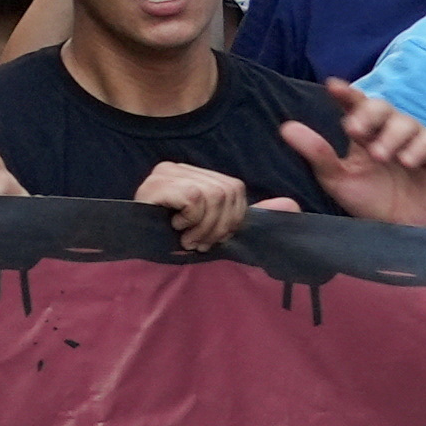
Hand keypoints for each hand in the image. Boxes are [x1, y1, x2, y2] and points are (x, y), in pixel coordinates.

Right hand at [130, 160, 253, 249]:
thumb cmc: (171, 244)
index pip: (234, 188)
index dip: (232, 218)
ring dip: (203, 227)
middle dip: (218, 226)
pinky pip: (194, 198)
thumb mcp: (213, 230)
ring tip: (187, 239)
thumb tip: (291, 204)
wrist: (134, 257)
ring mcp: (166, 173)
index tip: (214, 238)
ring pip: (213, 195)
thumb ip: (246, 216)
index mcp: (194, 175)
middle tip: (199, 242)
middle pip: (226, 192)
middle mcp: (178, 167)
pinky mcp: (156, 184)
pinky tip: (175, 229)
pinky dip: (190, 220)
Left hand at [271, 80, 425, 226]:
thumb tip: (286, 127)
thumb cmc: (368, 204)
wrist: (400, 234)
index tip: (333, 87)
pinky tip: (408, 161)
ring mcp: (417, 142)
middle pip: (382, 107)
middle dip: (369, 114)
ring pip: (407, 122)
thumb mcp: (338, 180)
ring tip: (382, 156)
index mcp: (364, 134)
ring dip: (392, 135)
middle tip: (355, 131)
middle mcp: (390, 132)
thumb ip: (316, 154)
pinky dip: (420, 147)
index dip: (347, 94)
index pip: (356, 106)